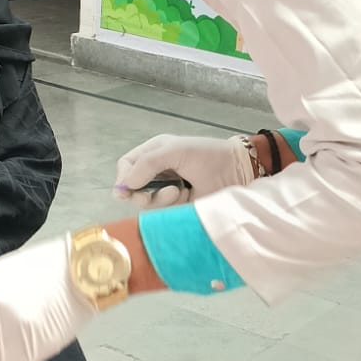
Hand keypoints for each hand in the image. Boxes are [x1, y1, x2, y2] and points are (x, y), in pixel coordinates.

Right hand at [113, 133, 253, 208]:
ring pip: (146, 201)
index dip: (123, 178)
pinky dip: (169, 205)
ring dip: (158, 198)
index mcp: (155, 151)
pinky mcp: (177, 204)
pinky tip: (184, 195)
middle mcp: (158, 170)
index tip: (126, 190)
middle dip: (140, 192)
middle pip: (132, 187)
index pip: (127, 165)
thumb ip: (148, 163)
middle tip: (152, 194)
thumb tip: (125, 185)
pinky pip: (161, 210)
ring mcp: (167, 188)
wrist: (237, 171)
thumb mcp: (175, 150)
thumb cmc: (208, 155)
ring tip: (178, 191)